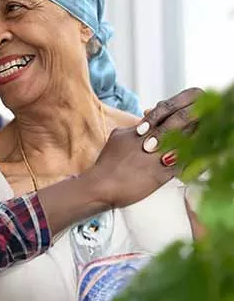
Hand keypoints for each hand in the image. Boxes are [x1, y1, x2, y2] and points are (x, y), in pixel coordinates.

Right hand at [88, 87, 202, 208]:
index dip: (177, 114)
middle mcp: (149, 141)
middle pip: (177, 125)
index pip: (164, 115)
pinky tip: (198, 161)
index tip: (184, 115)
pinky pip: (181, 167)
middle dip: (189, 122)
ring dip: (194, 141)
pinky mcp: (159, 176)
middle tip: (198, 122)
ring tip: (201, 140)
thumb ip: (132, 129)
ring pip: (182, 144)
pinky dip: (192, 163)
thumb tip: (142, 123)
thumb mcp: (117, 138)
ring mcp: (155, 158)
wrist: (100, 186)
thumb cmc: (106, 164)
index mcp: (140, 131)